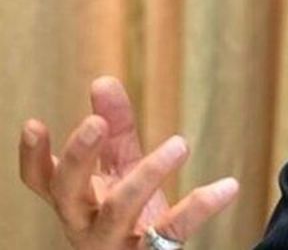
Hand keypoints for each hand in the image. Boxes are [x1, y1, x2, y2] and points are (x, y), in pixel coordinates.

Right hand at [19, 76, 238, 248]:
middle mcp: (86, 224)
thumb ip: (115, 129)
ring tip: (180, 144)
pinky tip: (228, 186)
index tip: (35, 124)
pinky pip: (173, 231)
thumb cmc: (129, 217)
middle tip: (96, 123)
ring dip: (147, 173)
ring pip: (119, 209)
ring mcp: (115, 243)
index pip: (42, 181)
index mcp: (77, 201)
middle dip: (79, 156)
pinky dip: (200, 206)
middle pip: (68, 192)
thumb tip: (103, 81)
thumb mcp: (122, 170)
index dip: (32, 156)